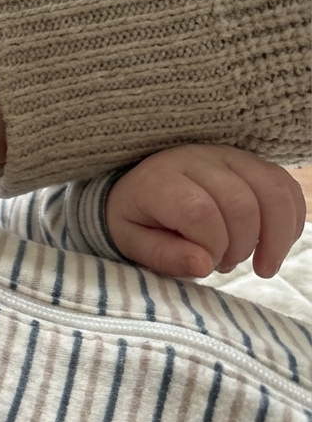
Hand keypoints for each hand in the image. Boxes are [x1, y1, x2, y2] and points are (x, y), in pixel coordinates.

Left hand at [107, 145, 305, 278]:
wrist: (140, 185)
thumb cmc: (136, 218)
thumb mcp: (131, 242)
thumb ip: (163, 256)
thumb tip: (204, 265)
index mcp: (160, 180)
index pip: (199, 210)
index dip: (212, 245)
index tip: (205, 264)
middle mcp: (196, 159)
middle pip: (241, 203)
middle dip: (241, 246)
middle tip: (224, 265)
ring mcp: (229, 156)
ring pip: (272, 191)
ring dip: (275, 237)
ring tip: (262, 265)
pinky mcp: (252, 162)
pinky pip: (286, 187)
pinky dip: (290, 222)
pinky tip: (275, 246)